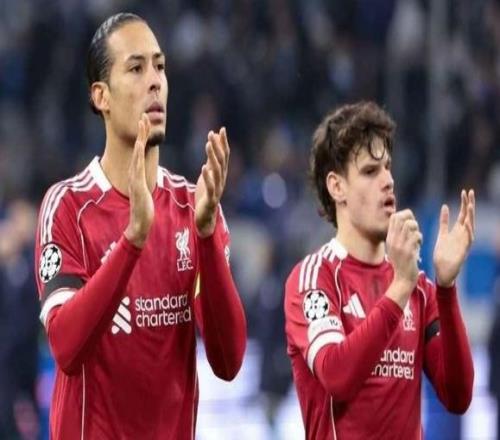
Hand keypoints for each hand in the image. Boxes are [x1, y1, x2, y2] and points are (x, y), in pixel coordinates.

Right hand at [124, 114, 153, 247]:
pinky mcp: (136, 184)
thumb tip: (144, 175)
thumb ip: (143, 181)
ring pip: (136, 153)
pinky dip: (137, 154)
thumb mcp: (145, 190)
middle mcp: (134, 172)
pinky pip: (137, 165)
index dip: (143, 136)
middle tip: (144, 115)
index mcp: (137, 173)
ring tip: (142, 123)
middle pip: (137, 147)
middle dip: (140, 131)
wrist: (139, 223)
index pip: (140, 150)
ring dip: (139, 137)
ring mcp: (134, 177)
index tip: (146, 122)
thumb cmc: (143, 208)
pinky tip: (139, 143)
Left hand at [195, 127, 228, 237]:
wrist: (205, 215)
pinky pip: (211, 186)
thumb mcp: (209, 173)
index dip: (223, 143)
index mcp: (221, 173)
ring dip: (213, 157)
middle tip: (212, 134)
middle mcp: (222, 179)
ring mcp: (217, 188)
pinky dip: (208, 176)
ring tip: (208, 145)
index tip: (221, 129)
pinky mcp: (211, 198)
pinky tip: (204, 167)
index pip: (224, 155)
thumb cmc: (207, 193)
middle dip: (217, 147)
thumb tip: (213, 141)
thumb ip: (211, 159)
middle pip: (221, 161)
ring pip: (217, 171)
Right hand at [386, 209, 422, 307]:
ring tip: (417, 238)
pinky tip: (419, 246)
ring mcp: (399, 245)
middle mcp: (392, 240)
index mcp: (389, 238)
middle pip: (401, 217)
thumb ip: (399, 236)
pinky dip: (420, 238)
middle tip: (414, 230)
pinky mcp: (407, 251)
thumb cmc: (403, 263)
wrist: (403, 280)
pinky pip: (416, 235)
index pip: (394, 217)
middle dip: (411, 219)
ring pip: (409, 224)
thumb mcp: (397, 248)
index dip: (404, 216)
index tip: (410, 225)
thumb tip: (407, 223)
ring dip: (416, 229)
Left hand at [433, 189, 474, 286]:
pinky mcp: (464, 250)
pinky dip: (468, 230)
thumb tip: (445, 206)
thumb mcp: (442, 234)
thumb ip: (444, 221)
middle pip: (468, 216)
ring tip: (469, 204)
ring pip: (470, 225)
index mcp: (457, 231)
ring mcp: (465, 241)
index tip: (464, 191)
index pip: (463, 214)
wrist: (443, 271)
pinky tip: (467, 222)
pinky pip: (468, 238)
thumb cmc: (443, 254)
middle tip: (470, 192)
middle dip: (469, 204)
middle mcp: (463, 234)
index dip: (464, 203)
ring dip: (470, 215)